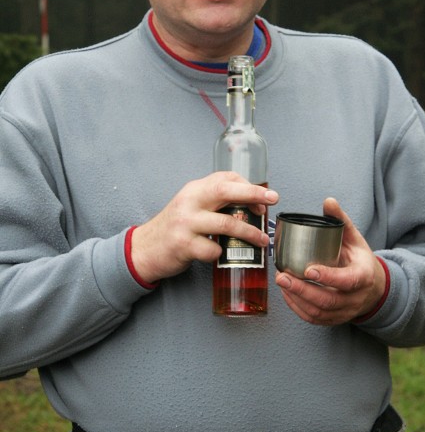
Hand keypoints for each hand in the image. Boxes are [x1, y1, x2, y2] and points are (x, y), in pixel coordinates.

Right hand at [131, 172, 278, 282]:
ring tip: (262, 240)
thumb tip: (252, 204)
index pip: (224, 178)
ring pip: (226, 223)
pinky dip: (222, 252)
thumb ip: (214, 201)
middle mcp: (189, 202)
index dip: (248, 186)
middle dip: (253, 194)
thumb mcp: (191, 206)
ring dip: (249, 233)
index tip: (264, 198)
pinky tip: (220, 253)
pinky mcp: (183, 245)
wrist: (145, 249)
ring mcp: (186, 224)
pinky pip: (213, 249)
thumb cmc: (176, 227)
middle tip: (273, 199)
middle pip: (224, 191)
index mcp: (194, 190)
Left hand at [275, 197, 386, 324]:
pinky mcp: (334, 319)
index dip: (328, 277)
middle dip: (302, 290)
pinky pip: (314, 318)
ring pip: (319, 312)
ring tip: (281, 281)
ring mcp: (345, 312)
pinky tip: (286, 293)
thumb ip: (341, 221)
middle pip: (328, 300)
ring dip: (296, 299)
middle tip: (282, 276)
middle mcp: (355, 298)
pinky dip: (297, 307)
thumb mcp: (355, 239)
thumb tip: (328, 201)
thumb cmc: (360, 260)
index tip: (308, 270)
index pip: (347, 281)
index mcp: (363, 276)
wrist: (374, 288)